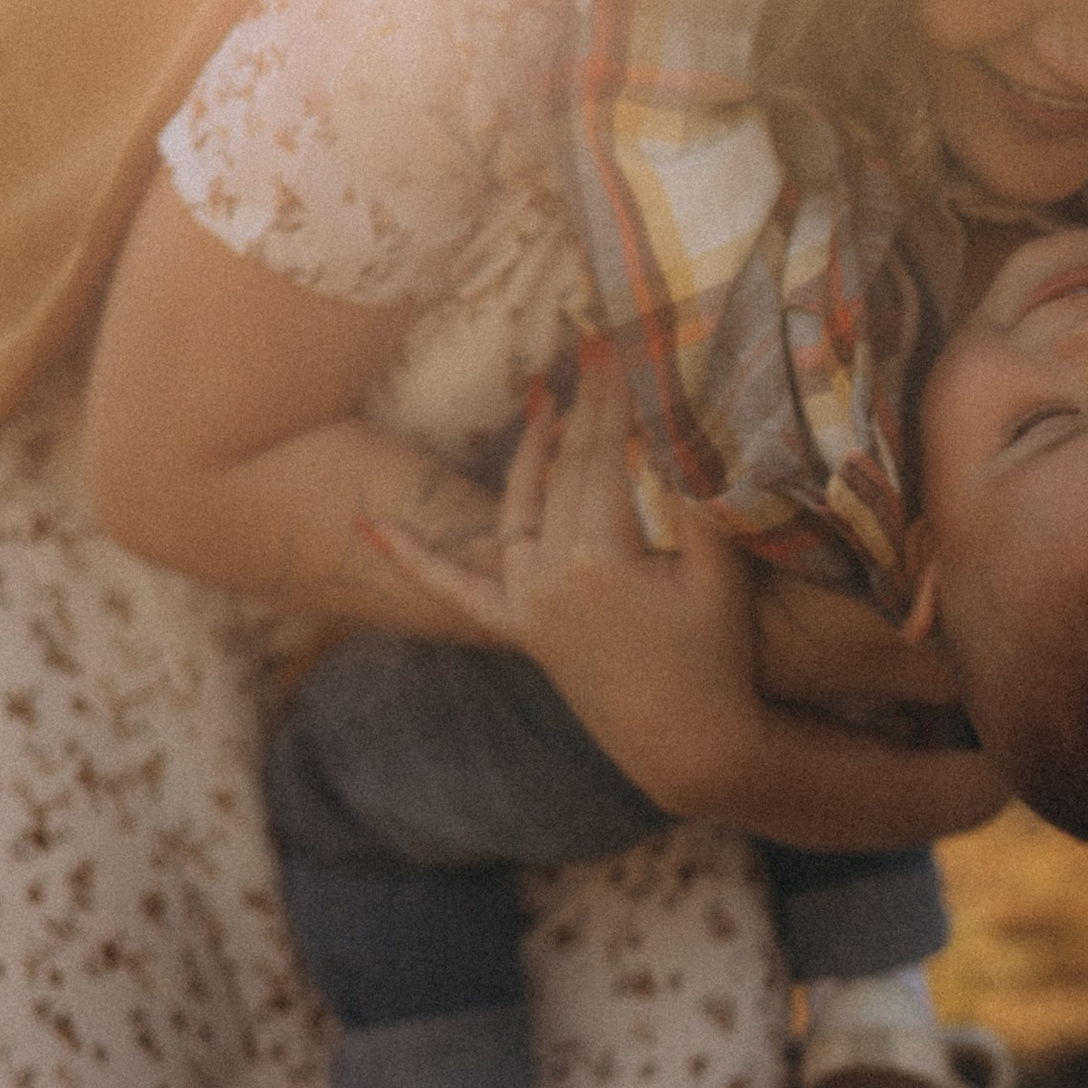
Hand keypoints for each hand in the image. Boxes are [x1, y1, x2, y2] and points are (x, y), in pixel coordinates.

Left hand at [361, 350, 1005, 846]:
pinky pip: (457, 590)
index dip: (616, 393)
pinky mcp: (520, 629)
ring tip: (544, 395)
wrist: (692, 748)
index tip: (618, 339)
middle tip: (590, 345)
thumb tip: (686, 428)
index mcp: (597, 557)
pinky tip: (368, 527)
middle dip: (582, 405)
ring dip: (532, 448)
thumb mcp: (719, 574)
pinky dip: (413, 560)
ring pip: (521, 505)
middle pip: (567, 470)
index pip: (608, 453)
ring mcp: (528, 603)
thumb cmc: (718, 660)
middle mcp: (548, 575)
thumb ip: (698, 502)